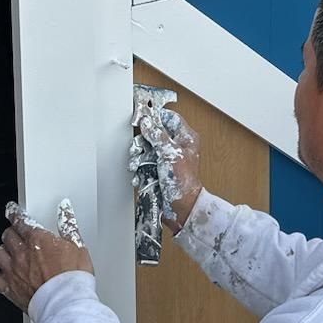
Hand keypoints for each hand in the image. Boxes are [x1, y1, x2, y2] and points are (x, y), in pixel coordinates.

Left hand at [0, 201, 93, 311]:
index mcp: (37, 239)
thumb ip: (68, 224)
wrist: (65, 302)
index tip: (12, 210)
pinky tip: (6, 277)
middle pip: (7, 235)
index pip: (20, 220)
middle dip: (11, 231)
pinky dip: (0, 277)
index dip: (14, 213)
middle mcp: (21, 253)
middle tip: (15, 232)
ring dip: (3, 251)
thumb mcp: (77, 244)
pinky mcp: (10, 289)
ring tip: (8, 252)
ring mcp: (13, 271)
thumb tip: (64, 208)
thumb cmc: (72, 276)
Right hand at [128, 109, 202, 232]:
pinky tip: (139, 173)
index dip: (157, 116)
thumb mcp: (170, 153)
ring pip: (145, 148)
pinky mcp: (156, 168)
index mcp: (185, 138)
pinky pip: (142, 162)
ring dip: (138, 156)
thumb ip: (157, 136)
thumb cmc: (183, 181)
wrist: (179, 206)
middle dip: (143, 140)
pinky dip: (139, 167)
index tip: (143, 117)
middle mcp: (175, 146)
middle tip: (139, 146)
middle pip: (154, 133)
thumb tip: (147, 122)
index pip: (170, 118)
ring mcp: (164, 157)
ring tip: (137, 164)